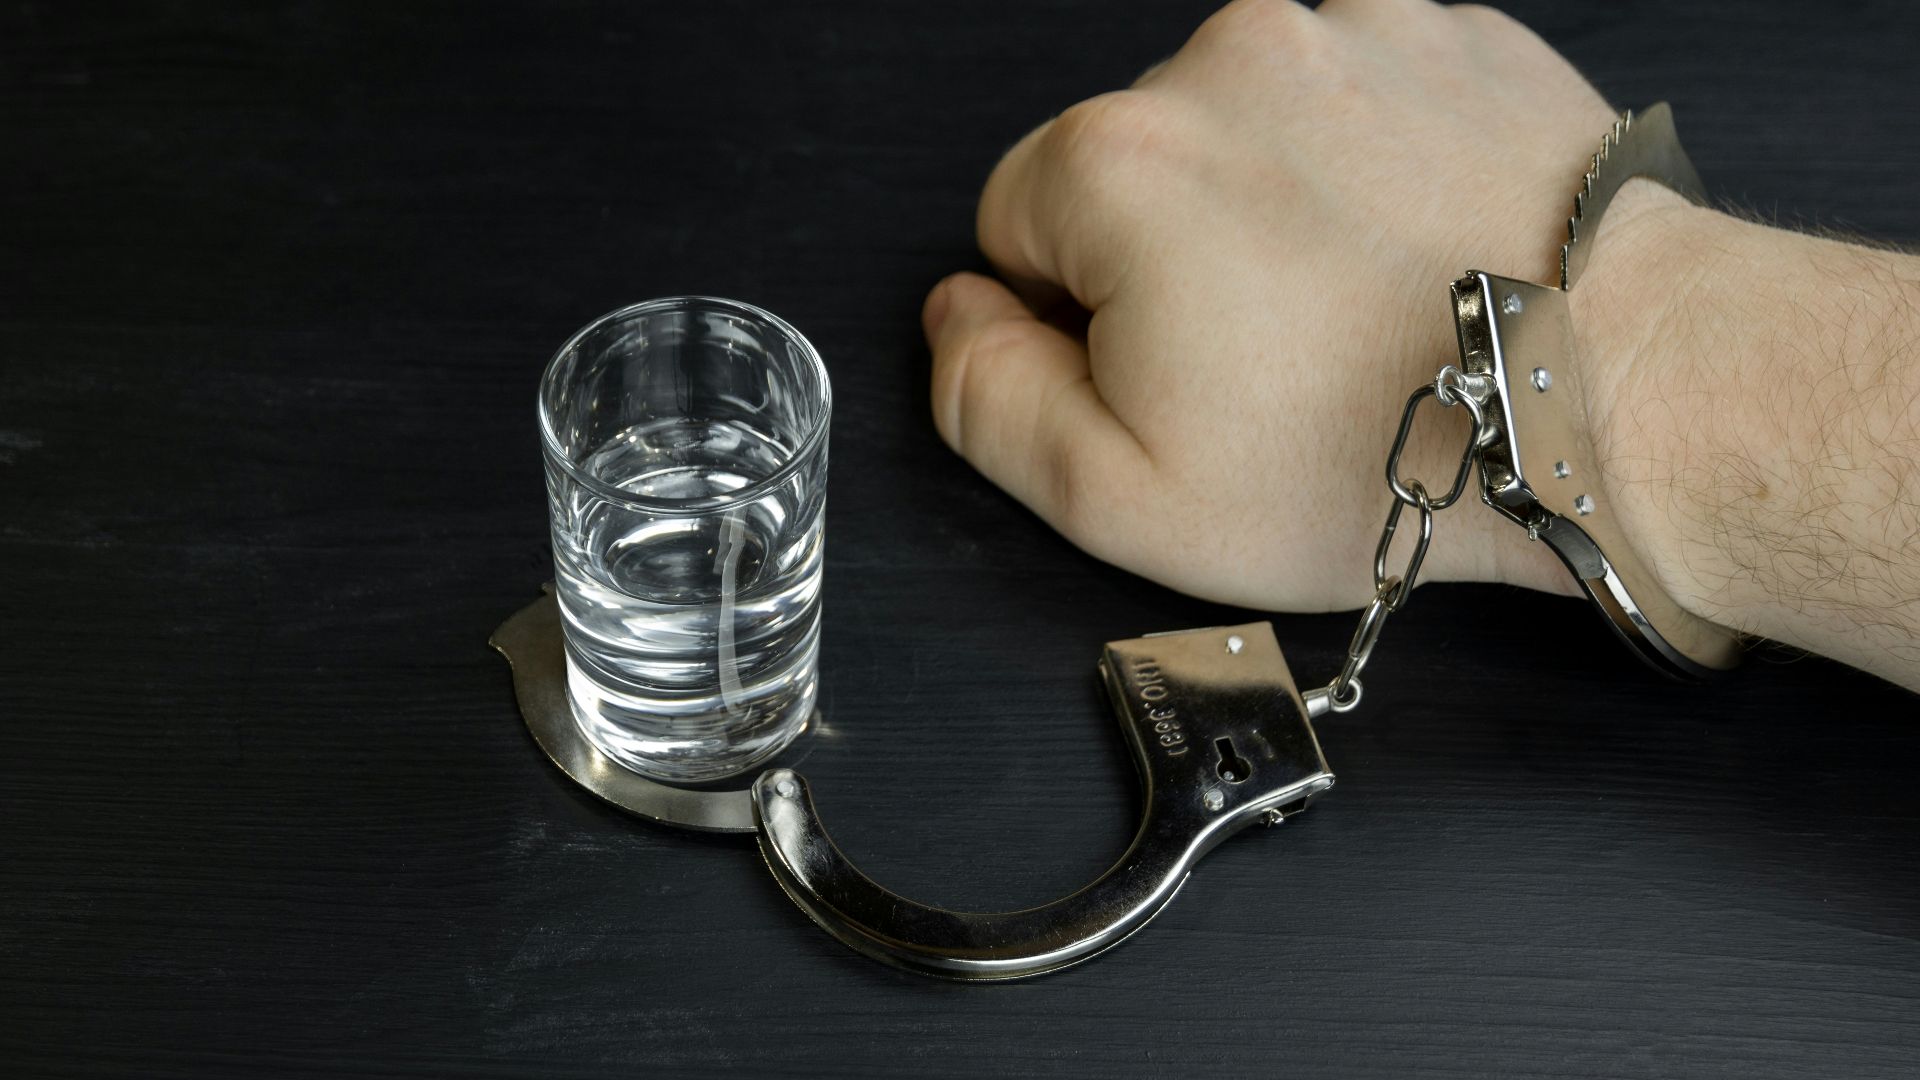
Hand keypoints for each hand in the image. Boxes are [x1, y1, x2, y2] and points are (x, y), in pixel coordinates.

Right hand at [922, 0, 1620, 609]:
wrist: (1617, 399)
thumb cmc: (1382, 453)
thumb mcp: (1121, 496)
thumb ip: (984, 397)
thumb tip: (960, 313)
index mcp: (1117, 162)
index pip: (1015, 223)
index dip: (1079, 319)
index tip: (1175, 374)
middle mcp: (1225, 60)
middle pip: (1134, 165)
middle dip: (1177, 255)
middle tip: (1276, 359)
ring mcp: (1351, 31)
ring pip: (1246, 127)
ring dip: (1276, 204)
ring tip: (1359, 306)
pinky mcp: (1451, 32)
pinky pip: (1356, 96)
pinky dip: (1368, 164)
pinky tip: (1417, 248)